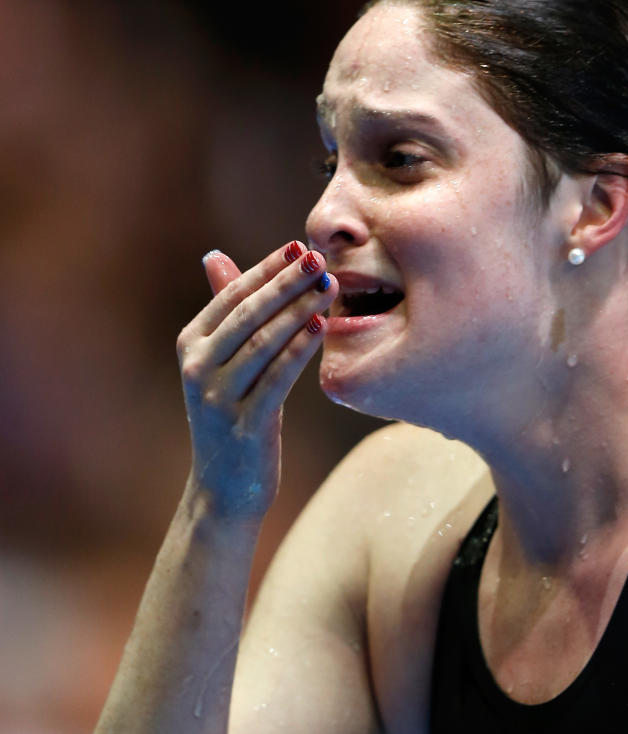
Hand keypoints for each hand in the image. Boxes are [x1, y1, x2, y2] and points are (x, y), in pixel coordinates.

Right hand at [176, 241, 337, 517]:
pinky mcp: (244, 424)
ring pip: (264, 342)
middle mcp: (197, 367)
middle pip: (248, 314)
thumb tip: (214, 255)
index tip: (300, 245)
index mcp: (190, 344)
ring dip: (300, 310)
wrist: (223, 488)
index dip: (267, 268)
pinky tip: (321, 327)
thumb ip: (222, 311)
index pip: (232, 295)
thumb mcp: (221, 362)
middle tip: (320, 258)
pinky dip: (299, 350)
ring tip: (330, 286)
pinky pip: (277, 379)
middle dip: (287, 282)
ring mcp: (217, 397)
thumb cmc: (232, 415)